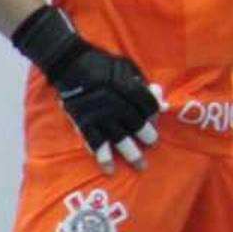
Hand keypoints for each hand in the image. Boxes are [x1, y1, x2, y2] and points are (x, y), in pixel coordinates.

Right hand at [12, 6, 161, 172]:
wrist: (70, 63)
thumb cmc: (103, 64)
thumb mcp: (128, 68)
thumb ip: (143, 86)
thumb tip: (161, 104)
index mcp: (128, 88)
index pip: (148, 107)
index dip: (154, 115)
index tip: (155, 119)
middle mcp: (116, 104)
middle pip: (137, 125)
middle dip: (147, 137)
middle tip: (152, 144)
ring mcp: (99, 115)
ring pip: (119, 138)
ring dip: (130, 153)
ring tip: (140, 165)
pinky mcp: (84, 122)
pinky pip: (95, 143)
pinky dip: (102, 157)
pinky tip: (110, 168)